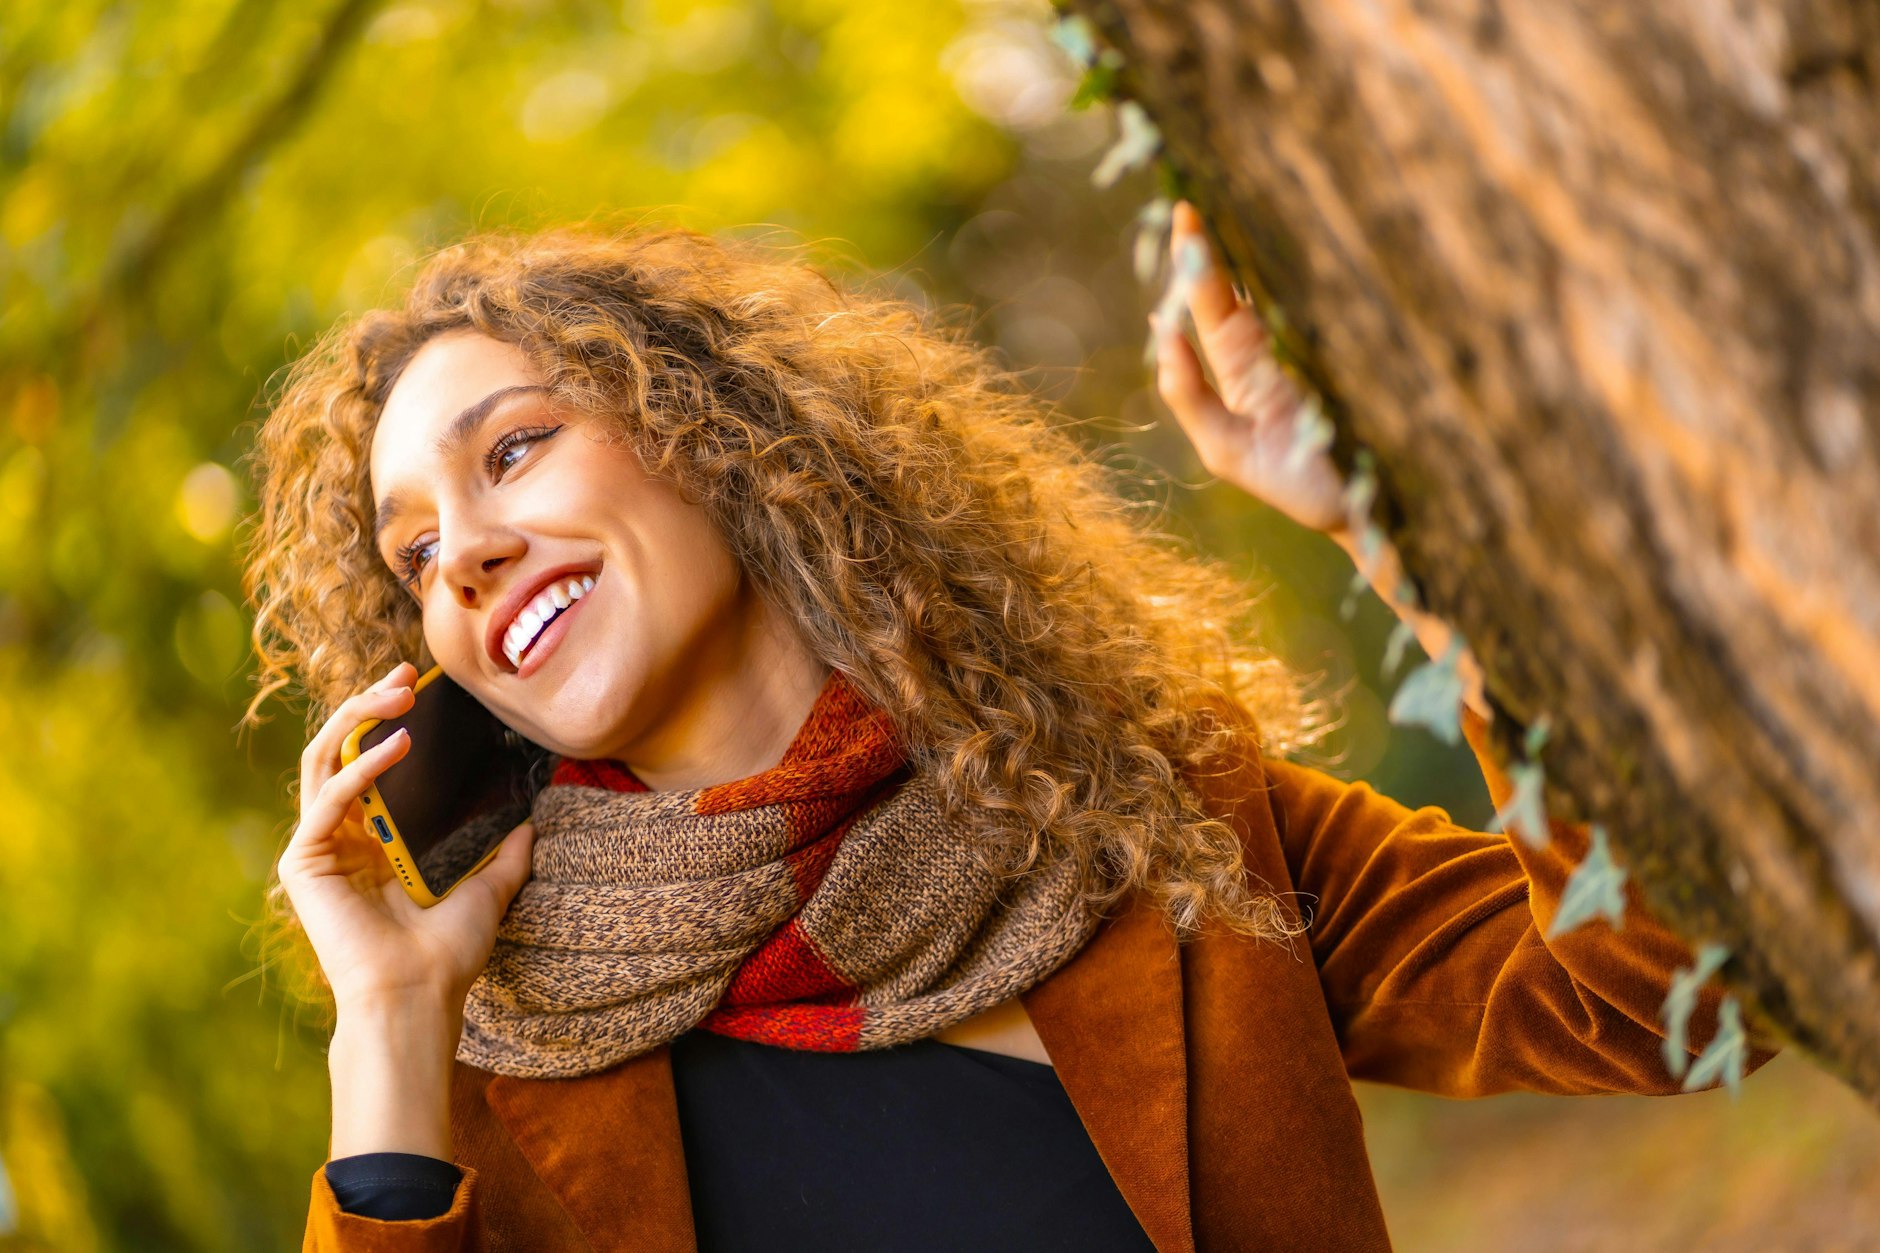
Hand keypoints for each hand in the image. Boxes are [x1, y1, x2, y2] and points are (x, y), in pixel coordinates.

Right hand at [277, 660, 535, 1016]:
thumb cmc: (448, 953)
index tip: (419, 684)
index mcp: (374, 840)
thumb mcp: (491, 888)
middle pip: (340, 749)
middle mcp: (340, 836)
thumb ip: (508, 851)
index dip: (388, 718)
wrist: (420, 994)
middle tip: (405, 673)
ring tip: (399, 692)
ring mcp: (317, 846)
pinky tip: (396, 747)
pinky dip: (361, 767)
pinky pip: (328, 798)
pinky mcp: (303, 861)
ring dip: (357, 718)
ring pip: (322, 760)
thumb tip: (535, 817)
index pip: (371, 760)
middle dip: (368, 703)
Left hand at [1150, 200, 1348, 535]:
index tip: (1184, 210)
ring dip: (1268, 241)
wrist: (1370, 517)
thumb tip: (1163, 330)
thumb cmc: (1299, 484)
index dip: (1199, 258)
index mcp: (1244, 365)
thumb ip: (1191, 396)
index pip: (1215, 300)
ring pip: (1288, 281)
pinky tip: (1311, 244)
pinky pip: (1335, 303)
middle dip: (1226, 235)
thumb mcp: (1228, 449)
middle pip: (1249, 277)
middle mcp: (1280, 343)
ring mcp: (1321, 341)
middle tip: (1206, 189)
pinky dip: (1324, 274)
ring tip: (1248, 195)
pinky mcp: (1361, 350)